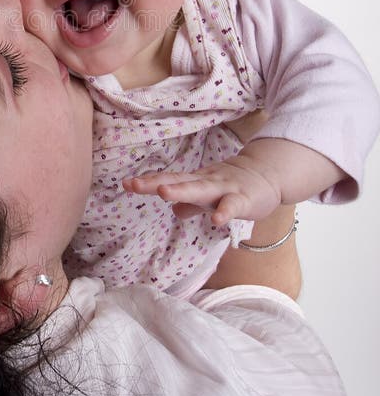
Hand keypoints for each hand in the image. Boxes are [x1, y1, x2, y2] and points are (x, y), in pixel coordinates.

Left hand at [122, 154, 282, 225]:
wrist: (269, 175)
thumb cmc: (235, 186)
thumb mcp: (210, 194)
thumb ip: (192, 204)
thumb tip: (173, 211)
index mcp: (197, 182)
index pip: (170, 180)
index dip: (149, 182)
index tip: (126, 184)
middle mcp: (207, 182)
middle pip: (179, 182)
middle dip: (156, 184)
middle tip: (134, 185)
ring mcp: (226, 189)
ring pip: (202, 190)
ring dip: (183, 191)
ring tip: (164, 194)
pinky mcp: (244, 200)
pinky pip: (233, 206)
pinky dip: (225, 212)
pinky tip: (216, 221)